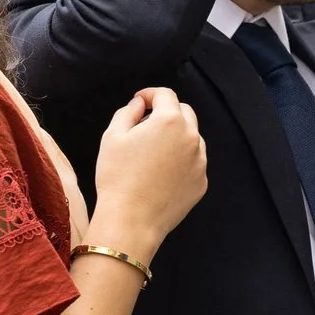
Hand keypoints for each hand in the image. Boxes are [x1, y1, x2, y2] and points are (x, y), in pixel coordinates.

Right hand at [87, 88, 206, 257]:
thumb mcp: (113, 136)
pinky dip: (181, 160)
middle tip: (146, 124)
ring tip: (152, 153)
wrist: (132, 220)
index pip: (165, 95)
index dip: (150, 94)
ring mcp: (200, 161)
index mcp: (170, 121)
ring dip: (175, 136)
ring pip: (191, 138)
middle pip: (184, 112)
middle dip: (166, 112)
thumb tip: (140, 104)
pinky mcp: (201, 182)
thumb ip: (128, 112)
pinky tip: (161, 172)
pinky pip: (193, 162)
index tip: (140, 100)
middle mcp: (191, 137)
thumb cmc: (117, 177)